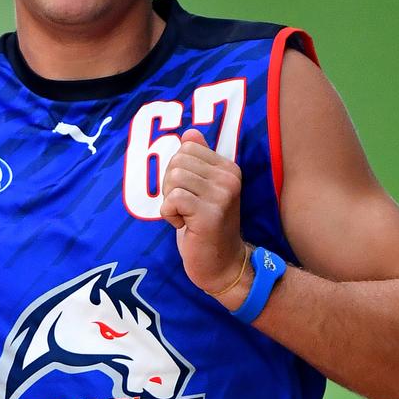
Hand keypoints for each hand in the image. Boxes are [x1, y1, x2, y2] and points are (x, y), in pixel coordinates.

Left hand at [160, 128, 246, 299]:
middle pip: (177, 161)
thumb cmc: (205, 227)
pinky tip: (184, 225)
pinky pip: (172, 199)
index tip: (189, 194)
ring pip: (173, 178)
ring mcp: (222, 195)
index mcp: (228, 168)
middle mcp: (229, 178)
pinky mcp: (210, 214)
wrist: (222, 265)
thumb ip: (198, 161)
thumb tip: (189, 133)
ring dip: (170, 201)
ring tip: (186, 216)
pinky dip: (169, 214)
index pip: (186, 148)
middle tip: (185, 207)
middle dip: (170, 186)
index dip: (177, 171)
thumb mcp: (202, 189)